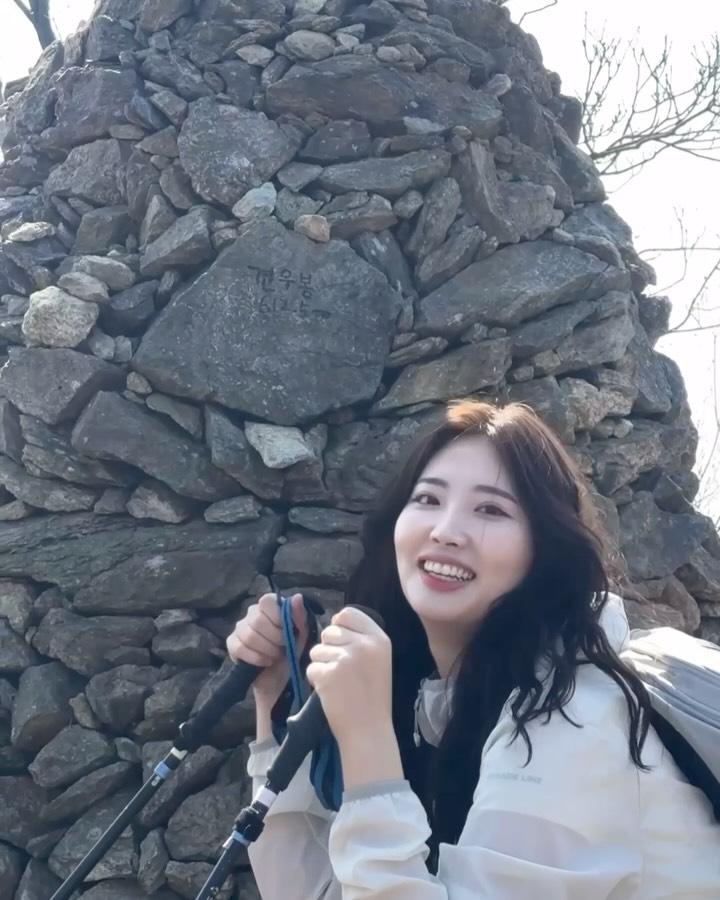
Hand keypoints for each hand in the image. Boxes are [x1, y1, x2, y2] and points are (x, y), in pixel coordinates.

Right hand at [226, 592, 307, 707]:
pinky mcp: (232, 644)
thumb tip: (297, 597)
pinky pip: (240, 648)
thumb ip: (299, 616)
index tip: (287, 631)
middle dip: (274, 638)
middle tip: (283, 648)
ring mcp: (240, 628)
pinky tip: (265, 662)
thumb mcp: (302, 635)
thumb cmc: (292, 652)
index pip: (267, 601)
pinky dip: (256, 658)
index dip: (277, 617)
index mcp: (269, 606)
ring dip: (267, 649)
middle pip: (257, 620)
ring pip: (249, 635)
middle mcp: (252, 613)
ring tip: (276, 656)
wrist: (280, 678)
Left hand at [306, 607, 392, 747]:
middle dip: (329, 648)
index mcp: (379, 639)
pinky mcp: (328, 674)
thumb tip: (334, 623)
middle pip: (329, 631)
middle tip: (341, 669)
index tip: (342, 643)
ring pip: (317, 649)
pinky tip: (330, 692)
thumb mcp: (379, 660)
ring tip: (337, 682)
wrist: (369, 730)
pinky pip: (311, 667)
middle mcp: (363, 645)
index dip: (339, 626)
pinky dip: (315, 679)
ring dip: (321, 664)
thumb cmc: (373, 696)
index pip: (348, 613)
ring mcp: (345, 659)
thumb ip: (361, 639)